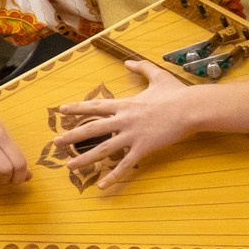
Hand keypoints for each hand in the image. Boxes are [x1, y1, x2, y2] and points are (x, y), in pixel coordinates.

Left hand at [50, 61, 205, 192]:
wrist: (193, 108)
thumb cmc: (177, 93)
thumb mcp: (158, 76)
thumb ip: (141, 68)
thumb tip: (128, 62)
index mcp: (125, 104)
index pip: (95, 107)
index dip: (77, 108)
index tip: (61, 110)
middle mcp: (124, 120)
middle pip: (92, 130)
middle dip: (72, 136)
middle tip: (55, 143)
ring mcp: (132, 135)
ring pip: (103, 150)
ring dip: (85, 159)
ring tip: (69, 167)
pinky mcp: (144, 148)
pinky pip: (125, 165)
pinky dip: (113, 176)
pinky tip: (101, 186)